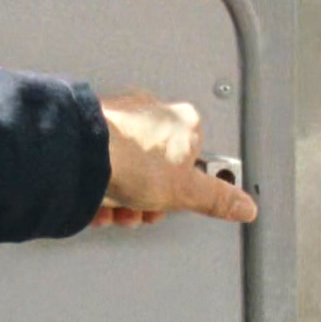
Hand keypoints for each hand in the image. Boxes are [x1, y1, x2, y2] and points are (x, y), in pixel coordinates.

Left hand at [95, 89, 259, 226]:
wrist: (77, 150)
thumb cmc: (129, 158)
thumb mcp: (186, 190)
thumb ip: (217, 199)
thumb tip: (243, 205)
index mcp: (181, 121)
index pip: (195, 159)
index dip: (184, 189)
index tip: (174, 201)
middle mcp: (150, 112)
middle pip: (158, 168)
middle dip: (149, 198)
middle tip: (141, 209)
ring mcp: (118, 119)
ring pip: (128, 169)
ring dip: (122, 198)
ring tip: (115, 208)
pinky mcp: (89, 129)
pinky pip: (101, 164)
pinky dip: (99, 187)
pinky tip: (97, 201)